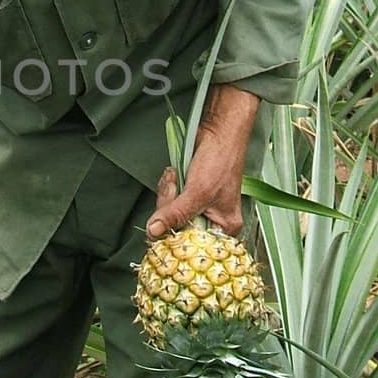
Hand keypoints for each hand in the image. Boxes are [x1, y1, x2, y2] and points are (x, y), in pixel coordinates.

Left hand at [147, 86, 259, 239]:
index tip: (159, 228)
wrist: (218, 132)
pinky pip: (168, 198)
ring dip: (168, 191)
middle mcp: (211, 220)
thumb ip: (176, 214)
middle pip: (177, 228)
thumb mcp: (198, 192)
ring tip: (178, 176)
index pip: (193, 245)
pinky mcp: (187, 194)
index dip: (174, 237)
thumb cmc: (220, 161)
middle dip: (170, 205)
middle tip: (176, 188)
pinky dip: (168, 184)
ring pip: (168, 213)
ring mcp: (197, 207)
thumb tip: (154, 232)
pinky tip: (175, 173)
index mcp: (224, 228)